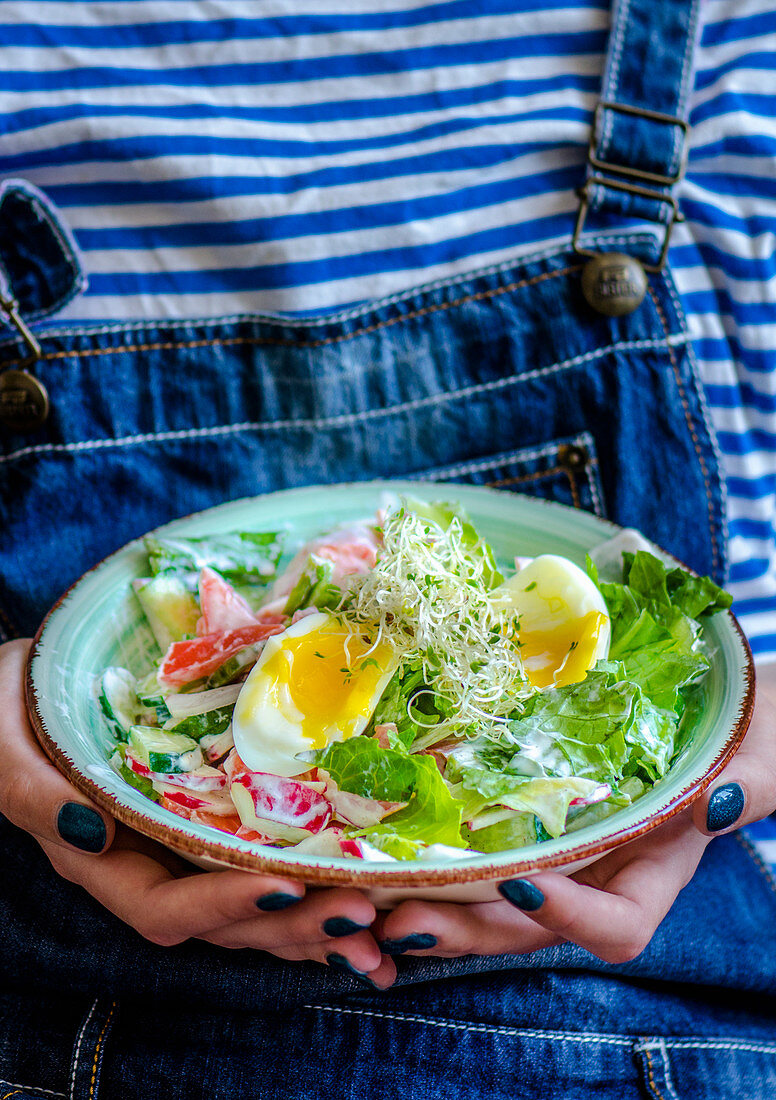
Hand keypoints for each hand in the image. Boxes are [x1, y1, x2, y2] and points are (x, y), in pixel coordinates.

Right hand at [0, 639, 395, 986]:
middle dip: (292, 924)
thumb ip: (37, 792)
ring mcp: (181, 845)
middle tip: (362, 915)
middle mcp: (146, 863)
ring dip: (314, 918)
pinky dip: (310, 881)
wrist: (25, 687)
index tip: (283, 887)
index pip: (162, 906)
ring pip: (251, 901)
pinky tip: (362, 889)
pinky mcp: (209, 818)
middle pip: (224, 919)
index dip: (222, 907)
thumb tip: (87, 832)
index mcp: (97, 857)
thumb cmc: (7, 707)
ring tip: (379, 924)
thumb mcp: (4, 742)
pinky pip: (261, 859)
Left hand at [377, 669, 775, 966]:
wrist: (720, 711)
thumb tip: (716, 804)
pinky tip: (388, 845)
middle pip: (532, 926)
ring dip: (436, 905)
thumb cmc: (748, 735)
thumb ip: (749, 784)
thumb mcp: (760, 754)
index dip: (569, 917)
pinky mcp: (531, 812)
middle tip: (403, 922)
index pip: (618, 927)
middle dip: (469, 929)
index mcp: (657, 871)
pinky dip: (437, 856)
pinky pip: (483, 848)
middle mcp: (602, 873)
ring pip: (494, 898)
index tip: (521, 883)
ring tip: (372, 903)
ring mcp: (562, 847)